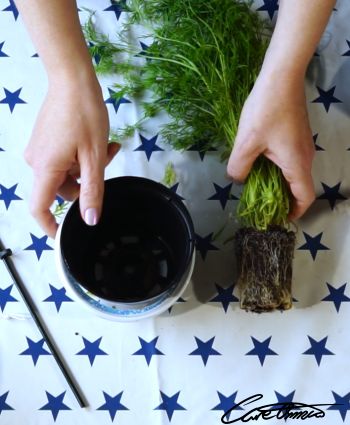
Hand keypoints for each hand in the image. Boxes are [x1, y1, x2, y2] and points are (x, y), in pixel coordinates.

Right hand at [24, 74, 118, 237]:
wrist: (72, 79)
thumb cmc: (84, 113)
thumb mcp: (94, 157)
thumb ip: (92, 191)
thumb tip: (90, 219)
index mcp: (46, 168)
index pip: (39, 208)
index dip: (50, 225)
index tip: (64, 235)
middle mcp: (37, 161)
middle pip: (62, 189)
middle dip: (88, 181)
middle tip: (107, 160)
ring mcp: (40, 150)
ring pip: (68, 173)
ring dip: (89, 166)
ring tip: (106, 147)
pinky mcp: (45, 141)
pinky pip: (64, 160)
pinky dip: (81, 157)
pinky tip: (98, 142)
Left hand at [227, 70, 314, 220]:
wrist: (281, 77)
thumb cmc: (266, 110)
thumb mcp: (246, 142)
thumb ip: (239, 167)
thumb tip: (237, 179)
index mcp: (297, 164)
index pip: (304, 197)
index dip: (294, 212)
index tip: (279, 218)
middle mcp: (305, 157)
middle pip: (299, 187)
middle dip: (282, 200)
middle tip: (261, 204)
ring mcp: (303, 145)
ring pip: (294, 173)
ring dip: (278, 183)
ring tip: (256, 185)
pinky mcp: (298, 135)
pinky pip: (291, 160)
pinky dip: (278, 169)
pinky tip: (260, 163)